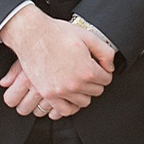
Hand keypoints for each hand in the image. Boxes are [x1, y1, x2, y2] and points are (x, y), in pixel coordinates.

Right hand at [0, 6, 114, 111]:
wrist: (33, 35)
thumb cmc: (57, 34)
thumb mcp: (88, 36)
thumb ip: (106, 53)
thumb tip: (110, 67)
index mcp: (87, 70)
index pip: (106, 79)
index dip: (103, 71)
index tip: (97, 67)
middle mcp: (75, 84)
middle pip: (96, 91)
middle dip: (95, 81)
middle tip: (87, 72)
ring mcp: (61, 91)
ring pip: (83, 102)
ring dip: (83, 93)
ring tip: (78, 82)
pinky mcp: (48, 94)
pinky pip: (65, 110)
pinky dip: (70, 106)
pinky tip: (70, 96)